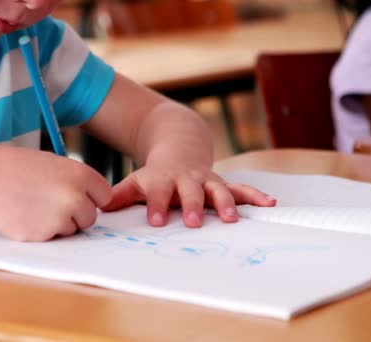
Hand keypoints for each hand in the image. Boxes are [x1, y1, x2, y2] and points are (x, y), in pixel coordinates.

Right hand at [0, 146, 110, 241]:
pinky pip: (51, 238)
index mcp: (81, 175)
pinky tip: (24, 214)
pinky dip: (40, 230)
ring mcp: (59, 218)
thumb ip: (76, 183)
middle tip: (49, 202)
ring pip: (71, 230)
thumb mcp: (54, 165)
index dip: (90, 197)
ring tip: (33, 205)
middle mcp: (74, 197)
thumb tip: (92, 204)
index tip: (77, 195)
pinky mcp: (43, 235)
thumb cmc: (18, 168)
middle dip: (75, 214)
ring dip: (57, 223)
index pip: (104, 196)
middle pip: (89, 218)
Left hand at [101, 160, 275, 227]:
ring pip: (218, 190)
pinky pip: (241, 188)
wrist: (179, 145)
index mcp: (163, 179)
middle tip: (193, 221)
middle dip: (192, 206)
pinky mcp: (222, 182)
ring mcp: (206, 180)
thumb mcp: (137, 180)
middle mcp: (186, 179)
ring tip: (232, 219)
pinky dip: (255, 195)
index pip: (158, 193)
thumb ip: (122, 194)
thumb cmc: (156, 173)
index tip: (156, 221)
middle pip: (190, 192)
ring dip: (225, 204)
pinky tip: (270, 204)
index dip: (157, 206)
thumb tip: (100, 206)